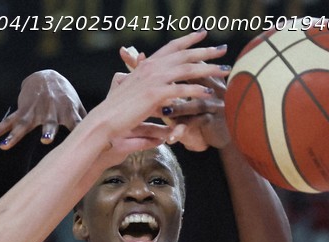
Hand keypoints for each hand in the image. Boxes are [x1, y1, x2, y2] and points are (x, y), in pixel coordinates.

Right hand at [0, 69, 86, 148]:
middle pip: (49, 122)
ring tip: (6, 146)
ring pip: (24, 124)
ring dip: (15, 135)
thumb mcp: (77, 106)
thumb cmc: (65, 97)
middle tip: (46, 139)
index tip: (86, 141)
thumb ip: (87, 123)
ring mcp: (35, 111)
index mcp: (68, 112)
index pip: (77, 123)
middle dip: (48, 130)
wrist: (46, 77)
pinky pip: (9, 122)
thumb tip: (106, 139)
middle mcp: (51, 112)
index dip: (81, 130)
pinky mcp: (22, 110)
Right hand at [93, 31, 229, 163]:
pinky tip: (207, 92)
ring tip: (224, 70)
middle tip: (223, 49)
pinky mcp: (154, 94)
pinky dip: (195, 90)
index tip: (203, 34)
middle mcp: (151, 67)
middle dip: (205, 51)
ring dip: (207, 68)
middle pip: (184, 55)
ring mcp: (153, 79)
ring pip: (186, 69)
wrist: (103, 121)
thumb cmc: (115, 111)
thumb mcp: (132, 93)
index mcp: (146, 65)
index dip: (188, 40)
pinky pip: (181, 89)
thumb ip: (144, 85)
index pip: (171, 47)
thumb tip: (150, 79)